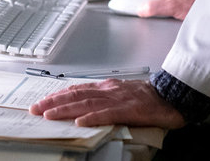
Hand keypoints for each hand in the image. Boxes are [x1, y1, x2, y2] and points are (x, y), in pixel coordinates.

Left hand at [29, 78, 185, 128]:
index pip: (77, 89)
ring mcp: (119, 98)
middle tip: (35, 109)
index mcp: (108, 87)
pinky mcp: (130, 109)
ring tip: (49, 115)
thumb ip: (105, 100)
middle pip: (76, 95)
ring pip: (87, 103)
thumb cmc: (150, 98)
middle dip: (54, 102)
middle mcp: (110, 90)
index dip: (57, 95)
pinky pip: (108, 114)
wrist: (174, 96)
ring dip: (66, 109)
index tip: (41, 101)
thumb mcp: (123, 95)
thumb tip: (85, 109)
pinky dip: (92, 118)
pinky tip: (80, 122)